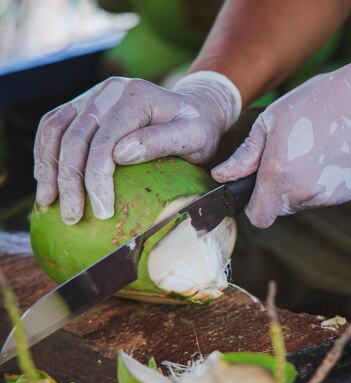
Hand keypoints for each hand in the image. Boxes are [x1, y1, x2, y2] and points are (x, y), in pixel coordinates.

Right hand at [34, 71, 240, 224]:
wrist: (195, 107)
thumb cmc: (198, 128)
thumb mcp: (195, 137)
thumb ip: (161, 142)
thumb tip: (120, 155)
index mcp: (135, 97)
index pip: (104, 141)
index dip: (96, 178)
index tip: (101, 210)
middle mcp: (109, 91)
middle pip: (74, 137)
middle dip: (69, 181)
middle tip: (71, 217)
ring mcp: (93, 95)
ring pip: (55, 130)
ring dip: (48, 168)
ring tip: (48, 203)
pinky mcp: (83, 104)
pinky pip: (53, 126)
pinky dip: (45, 153)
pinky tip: (46, 181)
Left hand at [212, 46, 350, 227]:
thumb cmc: (318, 101)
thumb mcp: (272, 120)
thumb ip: (245, 155)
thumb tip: (223, 176)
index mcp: (277, 175)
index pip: (258, 217)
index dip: (254, 205)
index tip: (257, 188)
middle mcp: (301, 193)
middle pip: (280, 208)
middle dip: (278, 190)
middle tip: (291, 155)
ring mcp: (327, 196)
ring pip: (303, 201)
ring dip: (302, 184)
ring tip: (315, 149)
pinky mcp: (347, 194)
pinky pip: (325, 194)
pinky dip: (324, 180)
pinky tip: (332, 153)